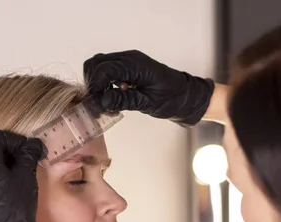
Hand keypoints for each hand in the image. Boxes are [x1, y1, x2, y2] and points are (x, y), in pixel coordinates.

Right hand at [84, 50, 214, 125]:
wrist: (186, 96)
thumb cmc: (172, 99)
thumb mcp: (148, 103)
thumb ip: (125, 100)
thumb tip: (103, 101)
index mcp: (135, 65)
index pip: (104, 69)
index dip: (95, 87)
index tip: (96, 104)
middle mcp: (130, 58)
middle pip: (96, 63)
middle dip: (93, 84)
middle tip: (99, 104)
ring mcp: (128, 61)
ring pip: (100, 66)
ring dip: (98, 84)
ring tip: (107, 103)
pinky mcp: (128, 68)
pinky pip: (108, 71)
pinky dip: (105, 84)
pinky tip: (114, 97)